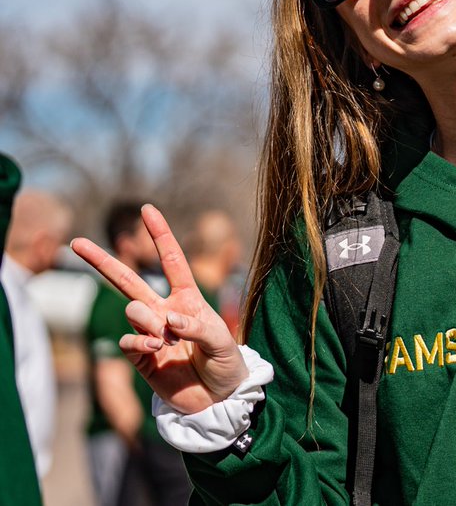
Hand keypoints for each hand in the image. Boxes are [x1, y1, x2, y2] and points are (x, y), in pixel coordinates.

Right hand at [72, 205, 247, 414]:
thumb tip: (168, 319)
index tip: (147, 209)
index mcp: (188, 299)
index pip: (172, 261)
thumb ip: (197, 327)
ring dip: (148, 320)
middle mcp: (164, 311)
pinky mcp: (139, 356)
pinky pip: (127, 340)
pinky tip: (156, 350)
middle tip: (76, 242)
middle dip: (102, 261)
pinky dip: (140, 342)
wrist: (218, 400)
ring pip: (131, 309)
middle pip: (128, 280)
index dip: (160, 235)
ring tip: (166, 339)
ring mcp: (149, 333)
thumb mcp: (222, 342)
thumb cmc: (226, 365)